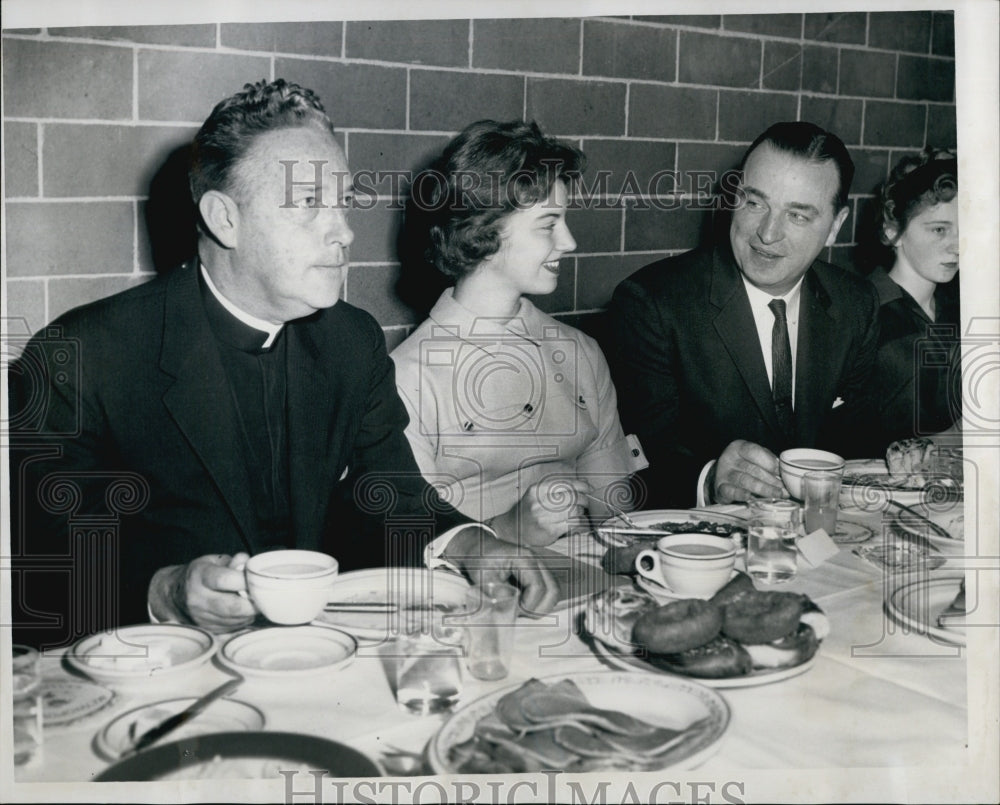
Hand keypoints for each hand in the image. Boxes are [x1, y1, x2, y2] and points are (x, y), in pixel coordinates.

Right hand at [150, 552, 255, 631]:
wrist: (174, 596)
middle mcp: (198, 599)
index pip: (225, 580)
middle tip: (263, 595)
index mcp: (199, 576)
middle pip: (232, 606)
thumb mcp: (213, 561)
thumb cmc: (200, 574)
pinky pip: (232, 627)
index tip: (256, 578)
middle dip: (253, 602)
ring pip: (235, 620)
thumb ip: (233, 561)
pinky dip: (243, 620)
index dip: (245, 580)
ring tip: (254, 601)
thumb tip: (246, 563)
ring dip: (250, 612)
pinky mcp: (207, 629)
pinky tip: (244, 610)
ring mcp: (201, 617)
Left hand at [442, 528, 560, 616]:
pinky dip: (538, 603)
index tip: (512, 610)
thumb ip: (495, 593)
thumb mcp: (482, 576)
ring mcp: (540, 568)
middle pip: (552, 591)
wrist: (478, 549)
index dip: (527, 604)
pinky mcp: (539, 575)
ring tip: (520, 609)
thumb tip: (509, 609)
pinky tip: (522, 604)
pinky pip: (547, 593)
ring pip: (553, 593)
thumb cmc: (479, 560)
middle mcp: (537, 562)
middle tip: (519, 612)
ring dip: (539, 607)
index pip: (537, 587)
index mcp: (524, 558)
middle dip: (537, 608)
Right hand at [491, 477, 588, 546]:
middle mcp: (539, 502)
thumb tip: (583, 485)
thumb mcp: (537, 494)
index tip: (588, 488)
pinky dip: (582, 523)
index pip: (565, 484)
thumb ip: (556, 488)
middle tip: (586, 502)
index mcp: (537, 490)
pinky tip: (582, 524)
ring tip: (581, 513)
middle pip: (572, 497)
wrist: (514, 528)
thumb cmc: (530, 510)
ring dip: (582, 512)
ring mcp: (544, 517)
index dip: (581, 485)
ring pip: (575, 510)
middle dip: (584, 499)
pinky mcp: (550, 531)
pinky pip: (574, 524)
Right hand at [711, 440, 787, 502]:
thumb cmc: (743, 466)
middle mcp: (729, 458)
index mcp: (739, 447)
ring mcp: (723, 473)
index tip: (783, 474)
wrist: (721, 476)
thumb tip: (785, 473)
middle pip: (753, 469)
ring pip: (745, 480)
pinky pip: (731, 492)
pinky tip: (752, 497)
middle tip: (785, 490)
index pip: (755, 452)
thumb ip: (768, 462)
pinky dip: (742, 495)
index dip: (771, 464)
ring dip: (764, 489)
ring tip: (777, 495)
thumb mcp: (754, 458)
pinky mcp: (720, 488)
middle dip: (772, 480)